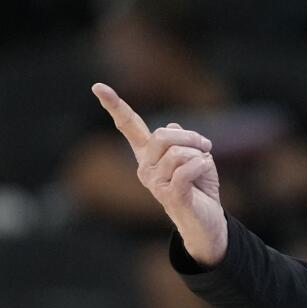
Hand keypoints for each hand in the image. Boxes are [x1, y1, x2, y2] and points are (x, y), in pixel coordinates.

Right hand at [91, 83, 227, 265]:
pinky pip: (186, 169)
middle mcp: (145, 168)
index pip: (128, 126)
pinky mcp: (169, 195)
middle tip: (205, 147)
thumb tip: (172, 125)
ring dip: (200, 155)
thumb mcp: (194, 157)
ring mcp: (154, 183)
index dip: (114, 105)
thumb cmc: (200, 188)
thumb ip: (181, 141)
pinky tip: (206, 169)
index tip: (97, 86)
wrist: (207, 221)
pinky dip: (202, 165)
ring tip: (204, 166)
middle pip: (163, 135)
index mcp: (147, 155)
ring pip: (178, 152)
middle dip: (190, 137)